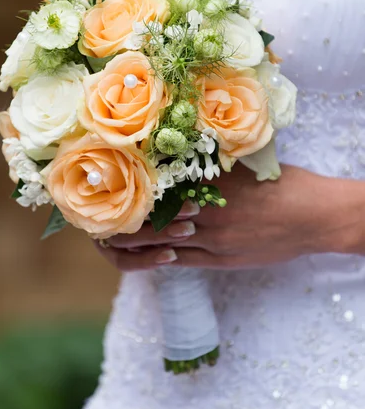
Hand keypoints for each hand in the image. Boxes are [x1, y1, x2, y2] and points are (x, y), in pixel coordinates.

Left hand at [93, 164, 364, 270]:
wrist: (313, 216)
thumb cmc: (281, 183)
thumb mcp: (243, 163)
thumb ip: (210, 160)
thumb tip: (180, 148)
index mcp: (205, 183)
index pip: (153, 189)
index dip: (125, 193)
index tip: (103, 191)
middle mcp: (203, 212)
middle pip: (149, 220)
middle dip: (120, 222)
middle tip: (95, 222)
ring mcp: (211, 239)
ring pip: (160, 244)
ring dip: (133, 244)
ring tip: (109, 242)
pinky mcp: (221, 259)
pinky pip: (182, 261)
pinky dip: (161, 257)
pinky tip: (146, 257)